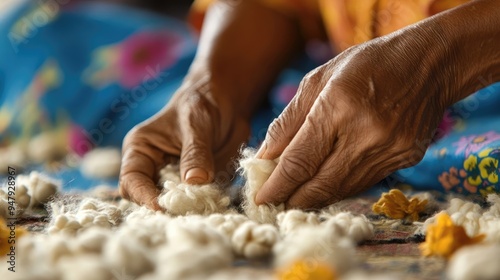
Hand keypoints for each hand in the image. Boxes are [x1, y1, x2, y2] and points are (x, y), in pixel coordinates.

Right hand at [119, 77, 249, 209]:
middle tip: (187, 212)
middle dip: (167, 208)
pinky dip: (208, 206)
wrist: (226, 102)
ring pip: (176, 206)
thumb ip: (195, 152)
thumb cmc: (201, 104)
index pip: (132, 181)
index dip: (144, 197)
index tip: (162, 207)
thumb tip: (194, 182)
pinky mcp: (197, 187)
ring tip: (205, 207)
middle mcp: (153, 170)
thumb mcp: (196, 124)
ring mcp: (176, 181)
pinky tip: (218, 203)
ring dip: (190, 210)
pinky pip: (199, 203)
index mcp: (140, 151)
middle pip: (150, 201)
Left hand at [255, 27, 452, 208]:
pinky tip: (324, 185)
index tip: (260, 198)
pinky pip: (362, 183)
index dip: (277, 185)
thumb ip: (288, 121)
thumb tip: (265, 157)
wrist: (429, 63)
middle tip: (274, 204)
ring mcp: (389, 149)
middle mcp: (366, 133)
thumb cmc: (366, 65)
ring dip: (314, 198)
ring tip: (294, 197)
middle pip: (320, 184)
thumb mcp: (318, 79)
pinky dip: (338, 188)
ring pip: (341, 189)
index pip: (300, 160)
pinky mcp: (404, 160)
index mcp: (339, 106)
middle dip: (292, 199)